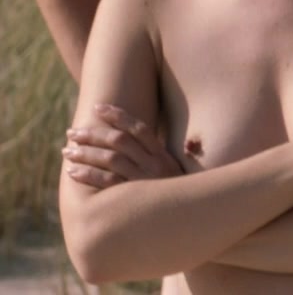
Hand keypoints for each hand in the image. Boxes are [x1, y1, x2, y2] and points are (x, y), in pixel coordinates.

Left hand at [63, 104, 182, 189]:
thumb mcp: (177, 175)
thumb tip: (170, 142)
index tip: (98, 108)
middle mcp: (155, 164)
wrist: (188, 221)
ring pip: (111, 159)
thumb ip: (166, 159)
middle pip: (120, 141)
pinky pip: (107, 183)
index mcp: (164, 156)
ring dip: (86, 153)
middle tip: (72, 132)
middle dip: (93, 134)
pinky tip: (72, 172)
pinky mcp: (134, 198)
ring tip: (67, 151)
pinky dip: (88, 176)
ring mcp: (144, 180)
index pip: (139, 128)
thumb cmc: (179, 197)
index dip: (118, 116)